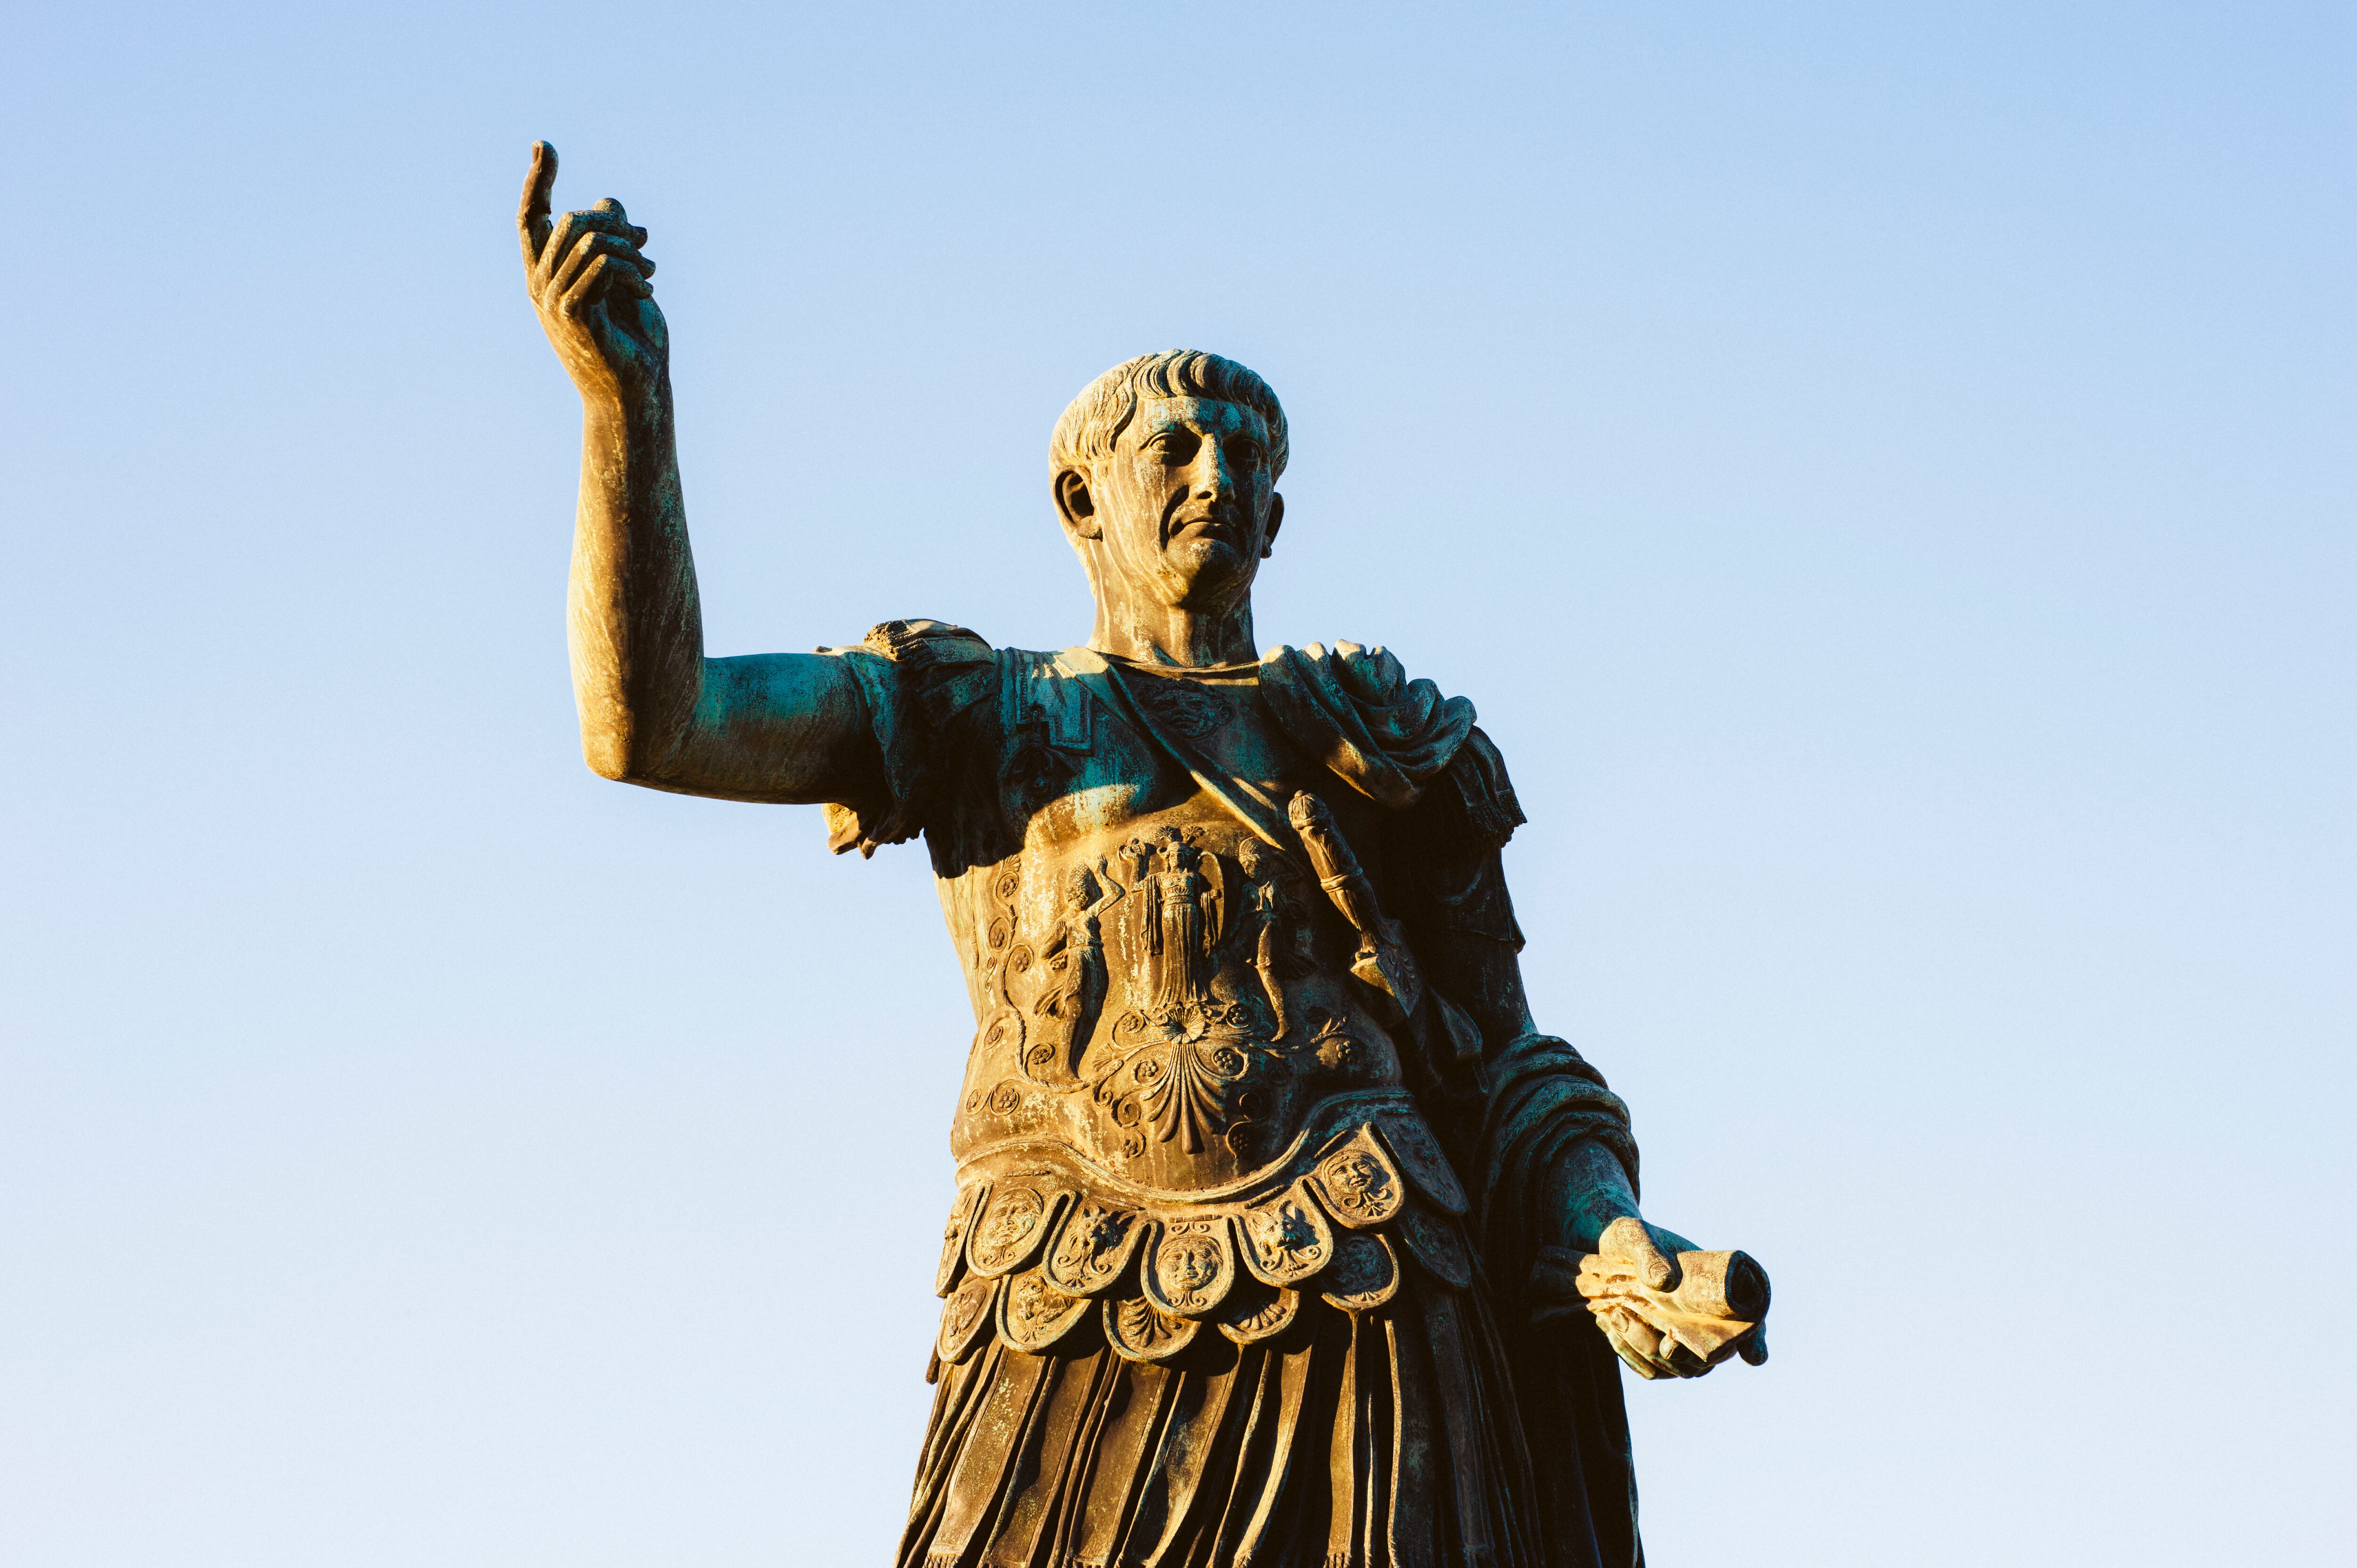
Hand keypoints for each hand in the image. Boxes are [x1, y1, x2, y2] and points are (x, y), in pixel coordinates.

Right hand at [517, 142, 667, 406]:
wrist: (636, 388)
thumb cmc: (630, 336)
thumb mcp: (624, 276)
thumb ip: (613, 237)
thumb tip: (610, 200)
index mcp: (548, 273)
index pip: (533, 217)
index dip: (538, 181)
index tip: (544, 144)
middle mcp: (541, 284)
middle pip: (572, 220)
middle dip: (616, 223)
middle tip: (646, 242)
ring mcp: (553, 301)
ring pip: (589, 241)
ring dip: (630, 250)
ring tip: (651, 273)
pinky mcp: (574, 315)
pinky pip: (600, 266)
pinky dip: (631, 271)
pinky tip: (648, 291)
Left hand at [1541, 1139, 1765, 1378]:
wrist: (1602, 1252)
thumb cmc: (1629, 1239)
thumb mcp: (1634, 1237)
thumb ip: (1648, 1253)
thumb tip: (1664, 1281)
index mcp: (1717, 1291)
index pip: (1750, 1321)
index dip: (1755, 1339)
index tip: (1753, 1354)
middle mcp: (1706, 1324)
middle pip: (1712, 1356)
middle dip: (1683, 1351)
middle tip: (1645, 1327)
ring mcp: (1685, 1343)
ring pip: (1680, 1368)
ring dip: (1646, 1349)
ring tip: (1613, 1315)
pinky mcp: (1660, 1354)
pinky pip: (1652, 1370)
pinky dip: (1631, 1354)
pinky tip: (1609, 1327)